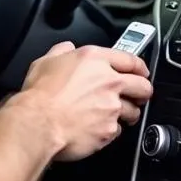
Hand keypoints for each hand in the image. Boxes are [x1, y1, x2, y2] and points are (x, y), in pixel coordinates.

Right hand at [21, 42, 152, 161]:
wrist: (38, 124)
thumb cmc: (39, 96)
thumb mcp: (45, 62)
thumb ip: (61, 52)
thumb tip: (66, 49)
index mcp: (94, 60)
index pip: (130, 59)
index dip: (138, 66)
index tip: (141, 72)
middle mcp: (109, 82)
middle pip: (142, 86)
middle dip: (142, 91)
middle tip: (137, 96)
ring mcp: (112, 107)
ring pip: (133, 111)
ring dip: (128, 114)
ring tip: (116, 116)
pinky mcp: (109, 130)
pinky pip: (117, 131)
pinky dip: (110, 131)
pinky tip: (98, 129)